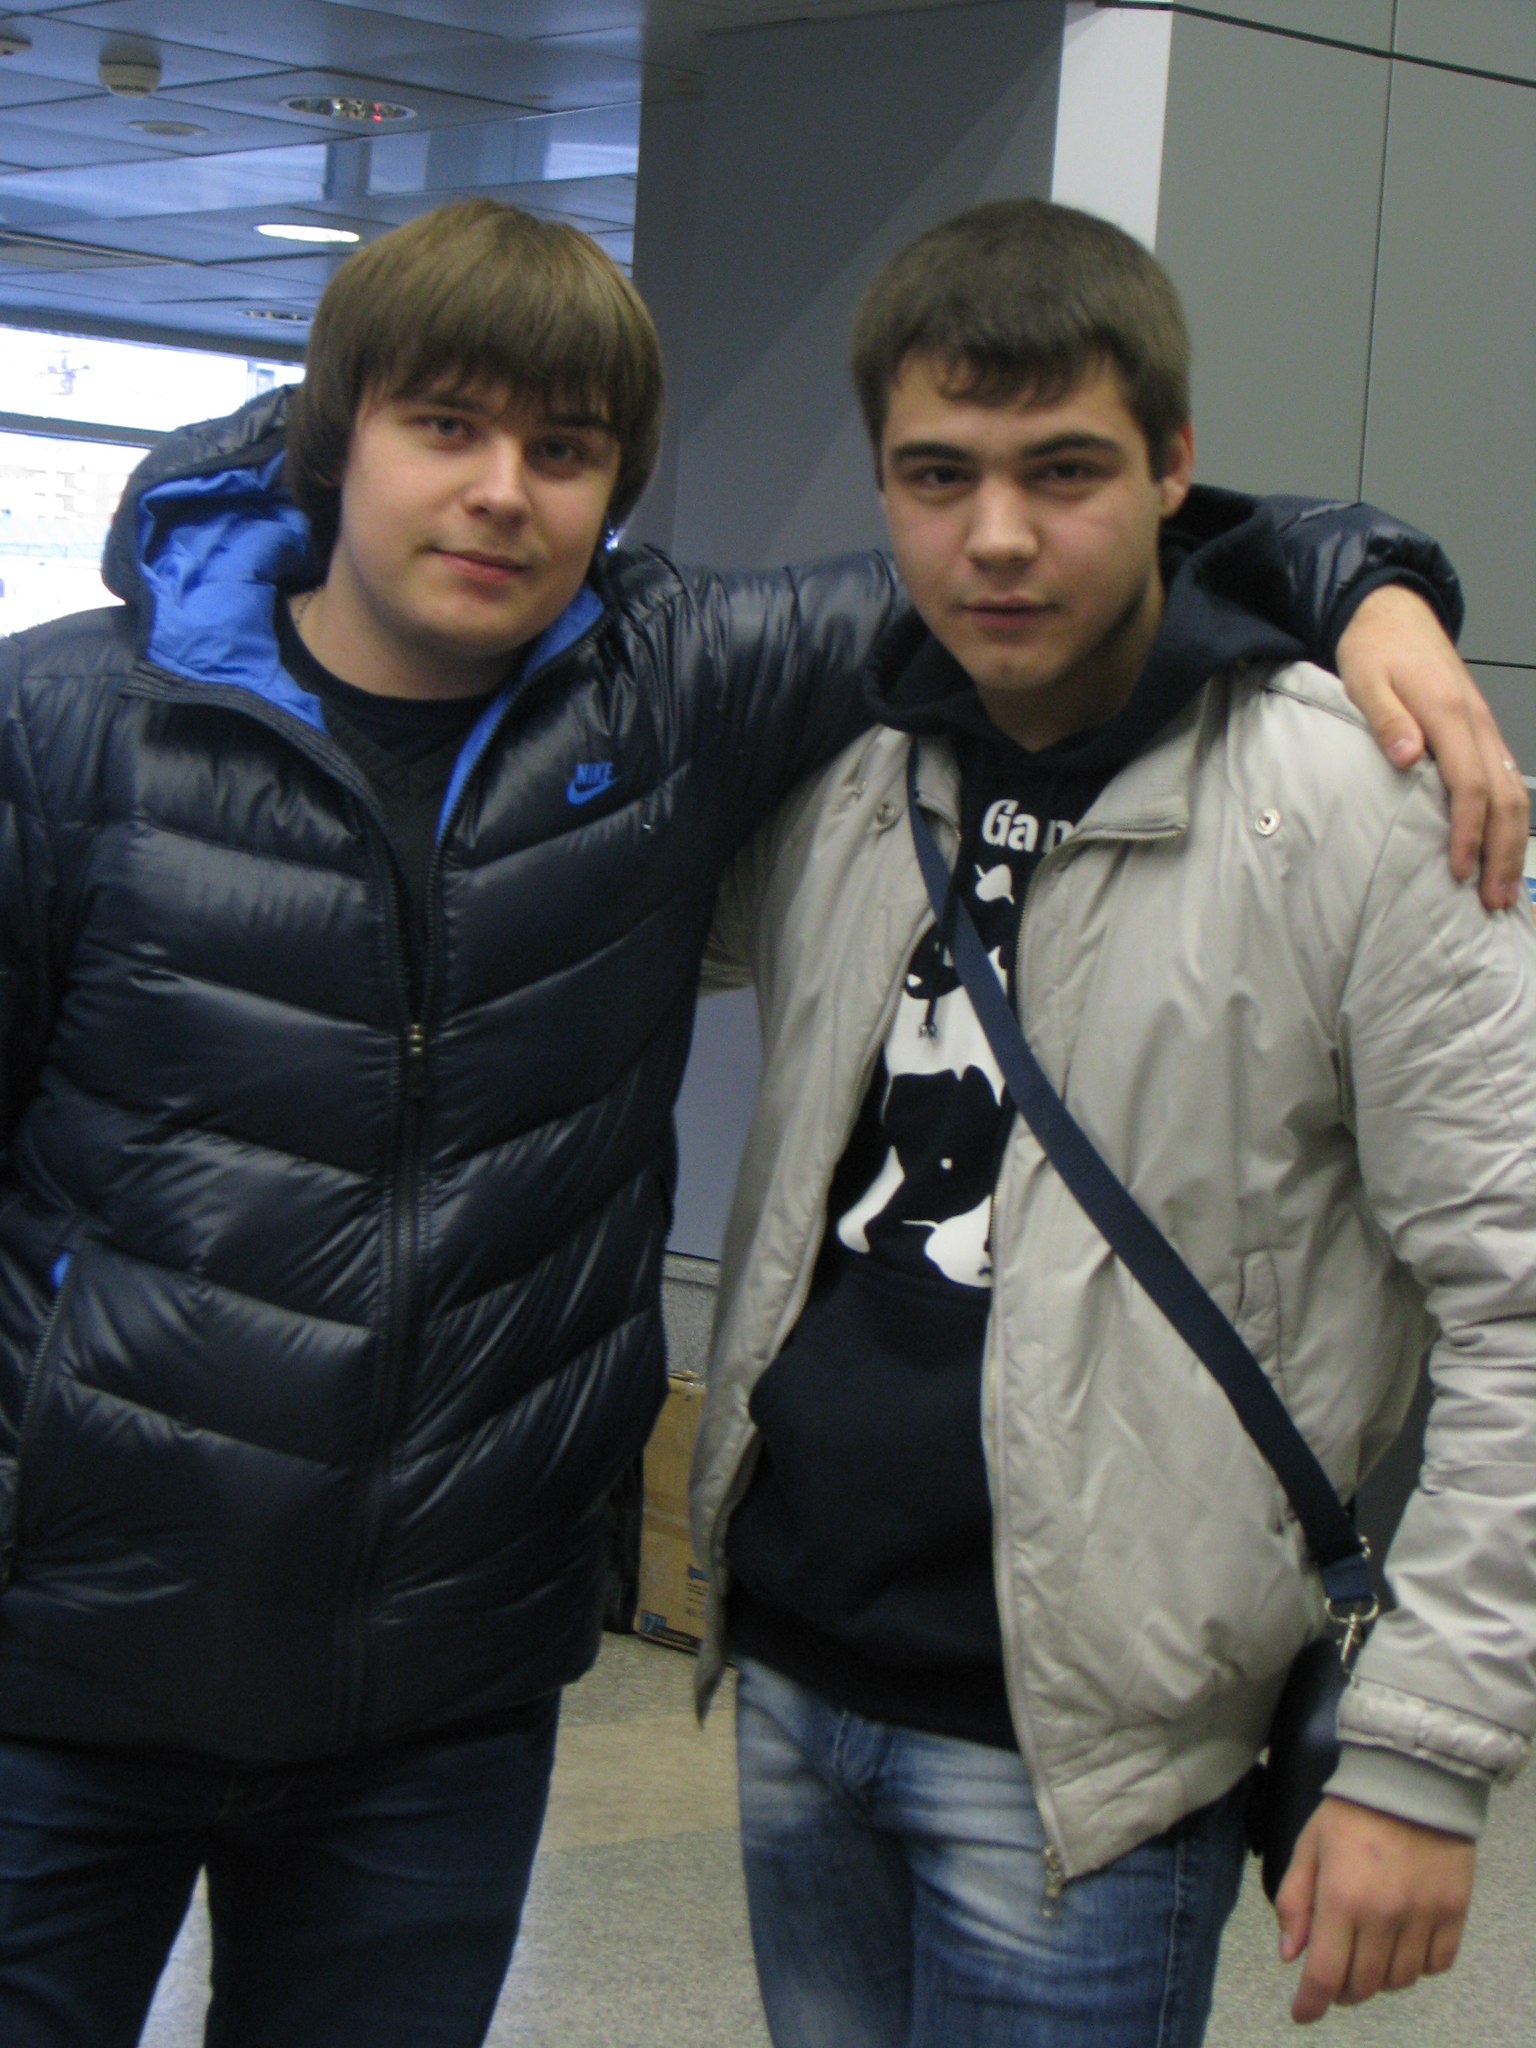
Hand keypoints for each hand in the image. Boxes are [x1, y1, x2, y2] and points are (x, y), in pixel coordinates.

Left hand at [1274, 1795, 1474, 2023]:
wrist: (1413, 1780)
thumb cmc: (1351, 1812)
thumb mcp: (1309, 1846)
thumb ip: (1296, 1900)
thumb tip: (1290, 1955)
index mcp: (1342, 1898)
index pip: (1325, 1974)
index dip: (1311, 2003)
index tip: (1302, 2013)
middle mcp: (1384, 1916)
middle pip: (1363, 1985)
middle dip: (1342, 1989)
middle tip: (1334, 1973)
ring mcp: (1423, 1917)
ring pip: (1399, 1981)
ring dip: (1378, 1978)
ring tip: (1368, 1954)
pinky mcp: (1454, 1913)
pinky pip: (1435, 1965)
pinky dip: (1417, 1966)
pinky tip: (1403, 1945)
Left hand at [1335, 584, 1527, 911]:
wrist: (1391, 612)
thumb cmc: (1373, 650)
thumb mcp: (1365, 680)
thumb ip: (1386, 720)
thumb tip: (1407, 759)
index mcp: (1449, 713)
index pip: (1469, 784)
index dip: (1466, 831)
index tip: (1456, 870)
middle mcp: (1477, 723)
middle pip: (1504, 797)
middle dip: (1501, 852)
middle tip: (1493, 901)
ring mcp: (1484, 727)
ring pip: (1513, 792)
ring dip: (1511, 843)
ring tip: (1502, 889)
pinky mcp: (1482, 732)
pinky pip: (1506, 780)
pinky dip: (1509, 819)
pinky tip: (1501, 849)